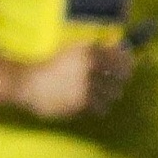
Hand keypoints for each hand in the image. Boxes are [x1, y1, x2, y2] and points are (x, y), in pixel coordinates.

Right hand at [16, 40, 134, 120]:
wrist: (29, 83)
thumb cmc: (51, 65)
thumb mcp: (72, 50)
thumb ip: (94, 50)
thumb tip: (120, 49)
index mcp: (88, 50)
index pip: (120, 56)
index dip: (127, 61)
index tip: (128, 65)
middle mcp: (90, 66)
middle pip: (122, 75)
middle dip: (120, 79)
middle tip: (114, 81)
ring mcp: (87, 86)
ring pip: (114, 94)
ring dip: (109, 94)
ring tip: (98, 93)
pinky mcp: (82, 103)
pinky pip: (102, 108)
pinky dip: (99, 107)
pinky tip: (90, 103)